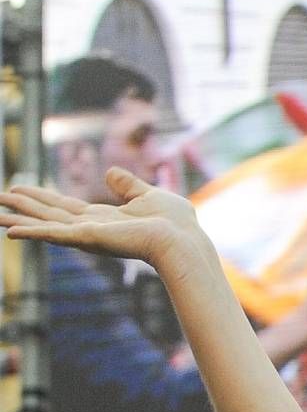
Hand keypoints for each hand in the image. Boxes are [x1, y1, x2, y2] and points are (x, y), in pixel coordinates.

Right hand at [0, 169, 206, 270]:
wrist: (183, 238)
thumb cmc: (175, 222)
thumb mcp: (148, 194)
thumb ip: (127, 185)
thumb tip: (110, 173)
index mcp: (104, 219)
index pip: (64, 207)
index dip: (41, 198)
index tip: (20, 190)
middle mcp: (91, 228)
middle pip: (48, 215)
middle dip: (22, 207)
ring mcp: (88, 235)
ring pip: (45, 224)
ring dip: (19, 218)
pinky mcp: (88, 238)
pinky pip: (53, 235)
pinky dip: (31, 233)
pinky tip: (10, 231)